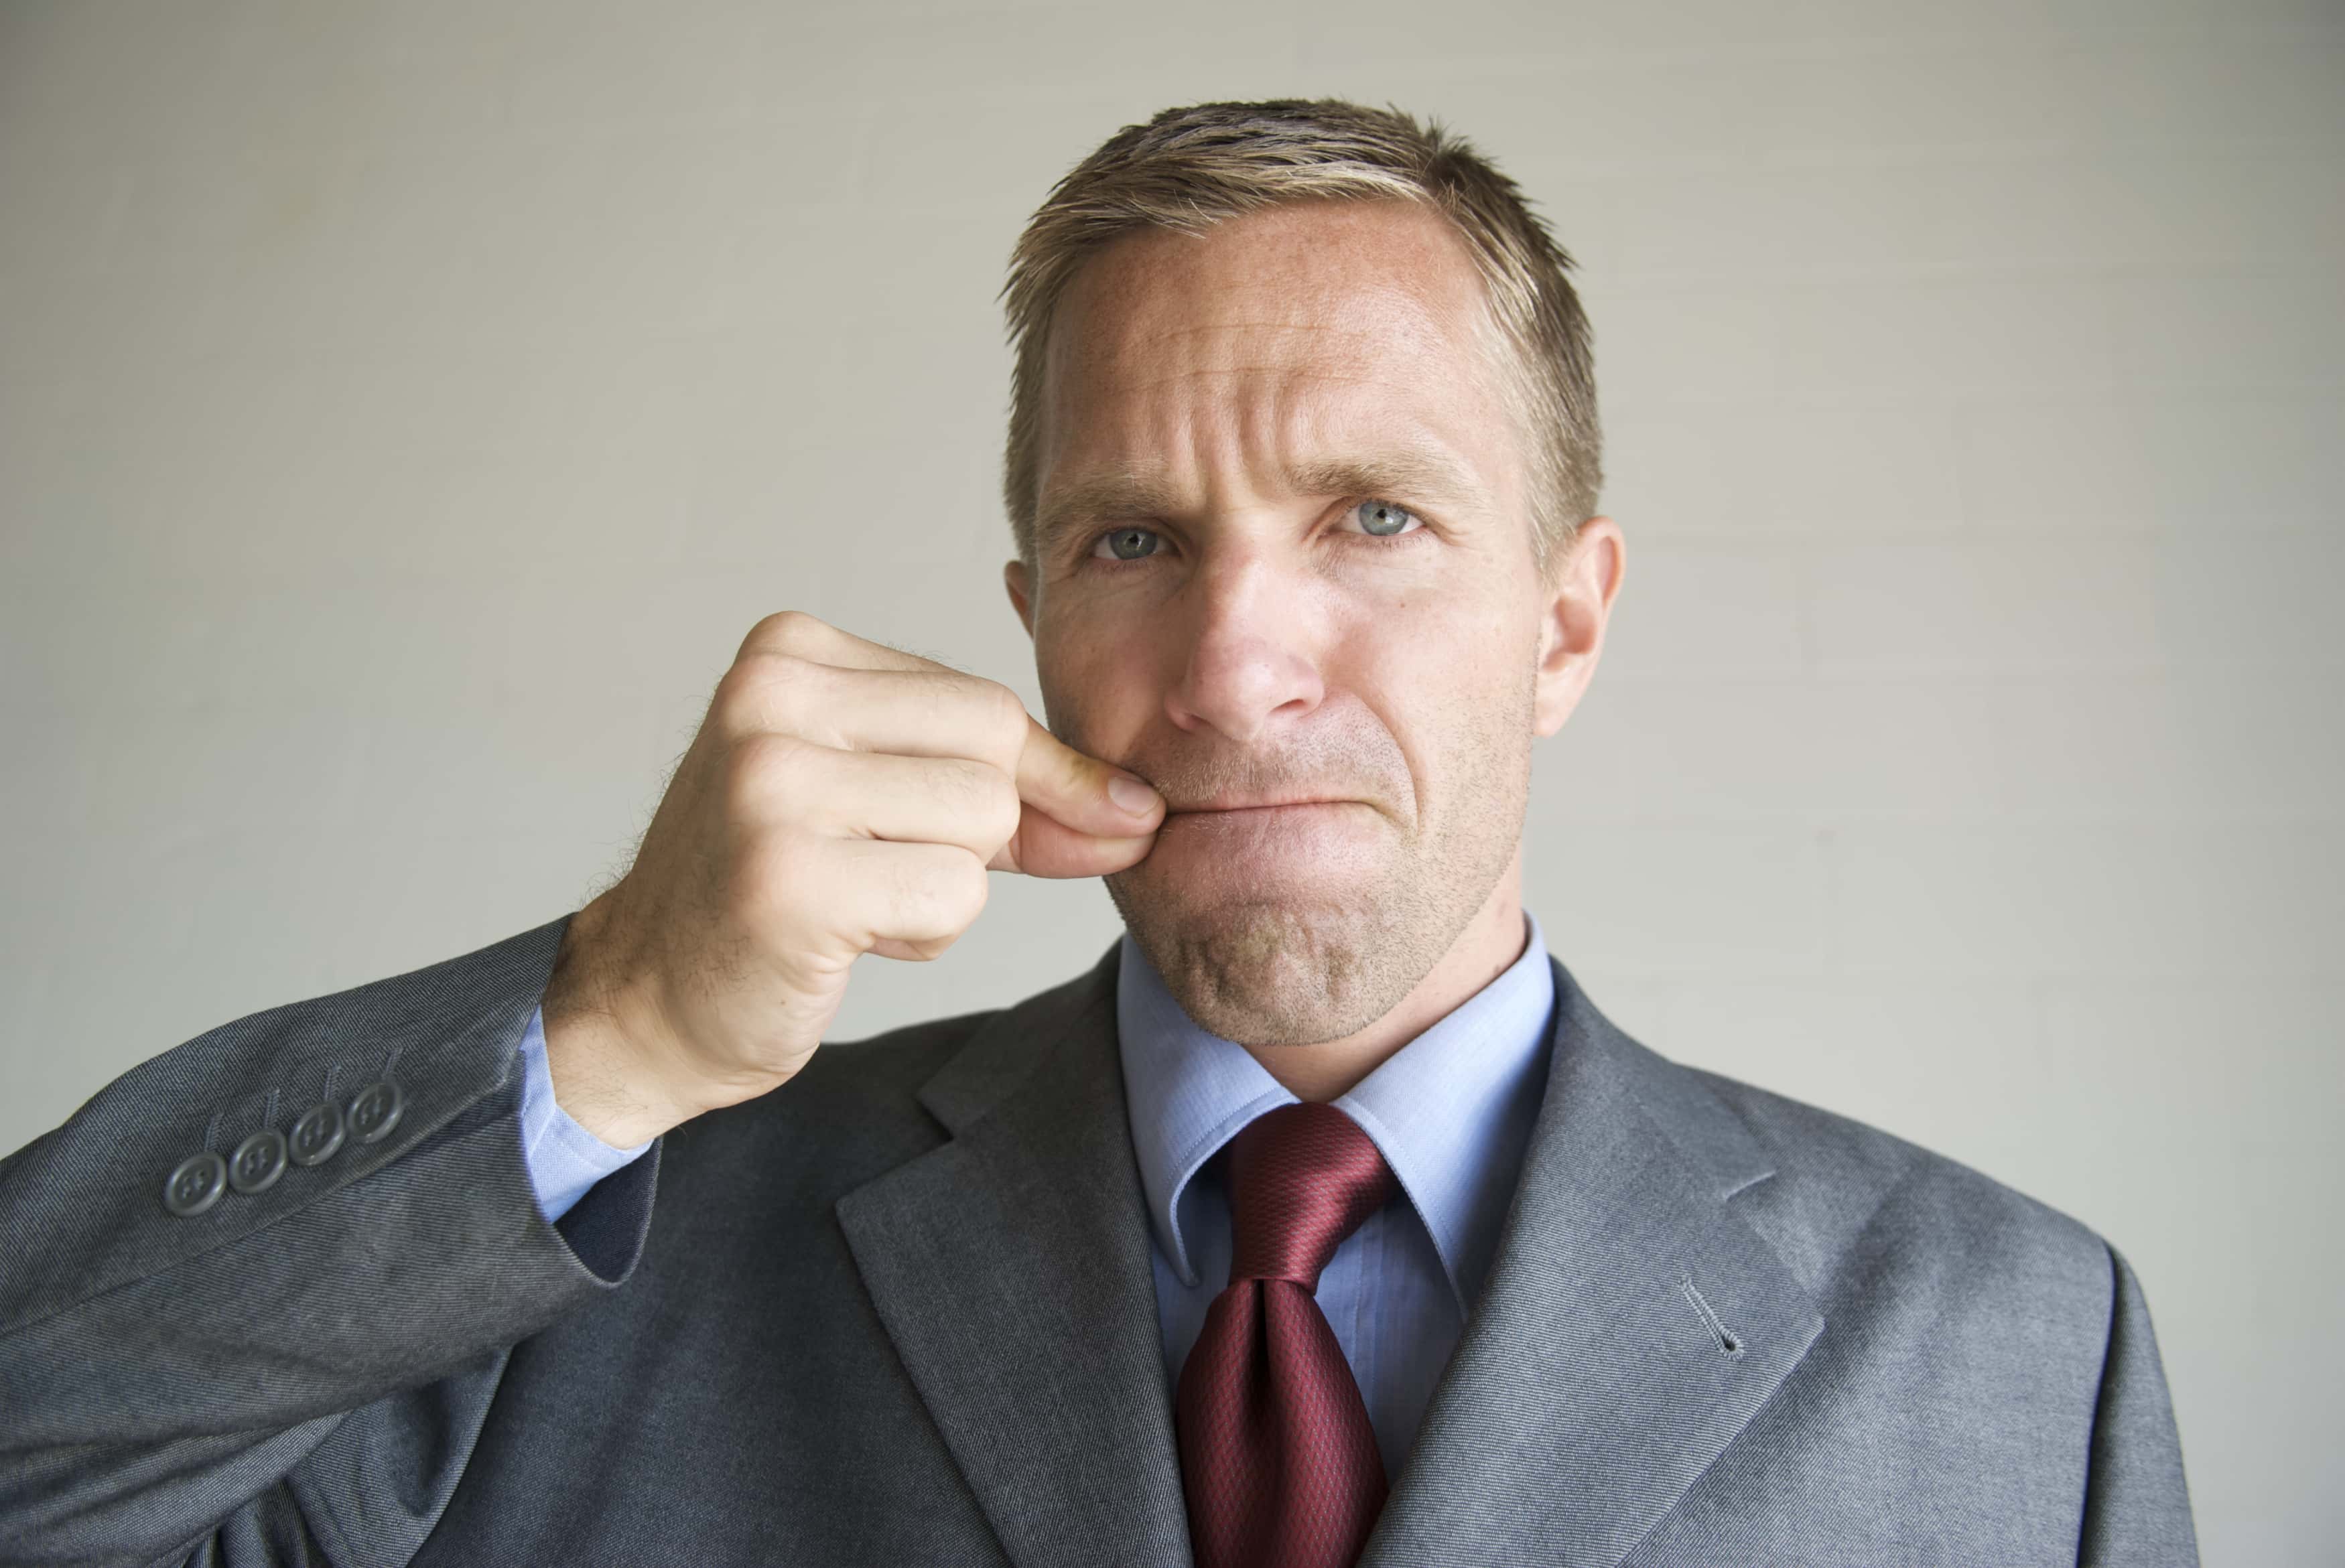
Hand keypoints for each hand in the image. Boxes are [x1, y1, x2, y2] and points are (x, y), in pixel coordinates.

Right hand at [539, 610, 1162, 1145]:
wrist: (648, 997)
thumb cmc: (778, 890)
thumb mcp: (891, 802)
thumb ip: (1014, 789)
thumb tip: (1140, 810)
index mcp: (787, 651)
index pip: (981, 700)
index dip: (1034, 779)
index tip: (1041, 827)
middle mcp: (768, 699)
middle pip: (992, 750)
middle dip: (985, 830)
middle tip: (893, 869)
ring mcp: (769, 785)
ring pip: (982, 821)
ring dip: (945, 884)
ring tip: (855, 896)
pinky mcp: (786, 877)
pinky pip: (953, 895)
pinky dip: (921, 931)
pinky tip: (841, 934)